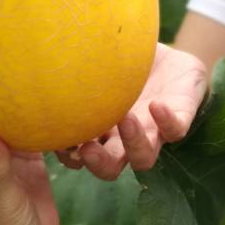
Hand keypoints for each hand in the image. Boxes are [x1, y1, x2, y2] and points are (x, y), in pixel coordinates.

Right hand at [56, 43, 206, 179]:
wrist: (171, 60)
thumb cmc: (126, 67)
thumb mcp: (99, 67)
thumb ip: (77, 69)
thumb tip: (44, 57)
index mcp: (103, 133)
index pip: (81, 157)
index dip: (69, 156)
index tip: (59, 139)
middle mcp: (126, 140)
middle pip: (110, 168)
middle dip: (97, 162)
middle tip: (86, 148)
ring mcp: (154, 133)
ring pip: (144, 158)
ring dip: (132, 143)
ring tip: (125, 118)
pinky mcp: (181, 119)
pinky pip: (176, 129)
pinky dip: (167, 121)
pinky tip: (156, 105)